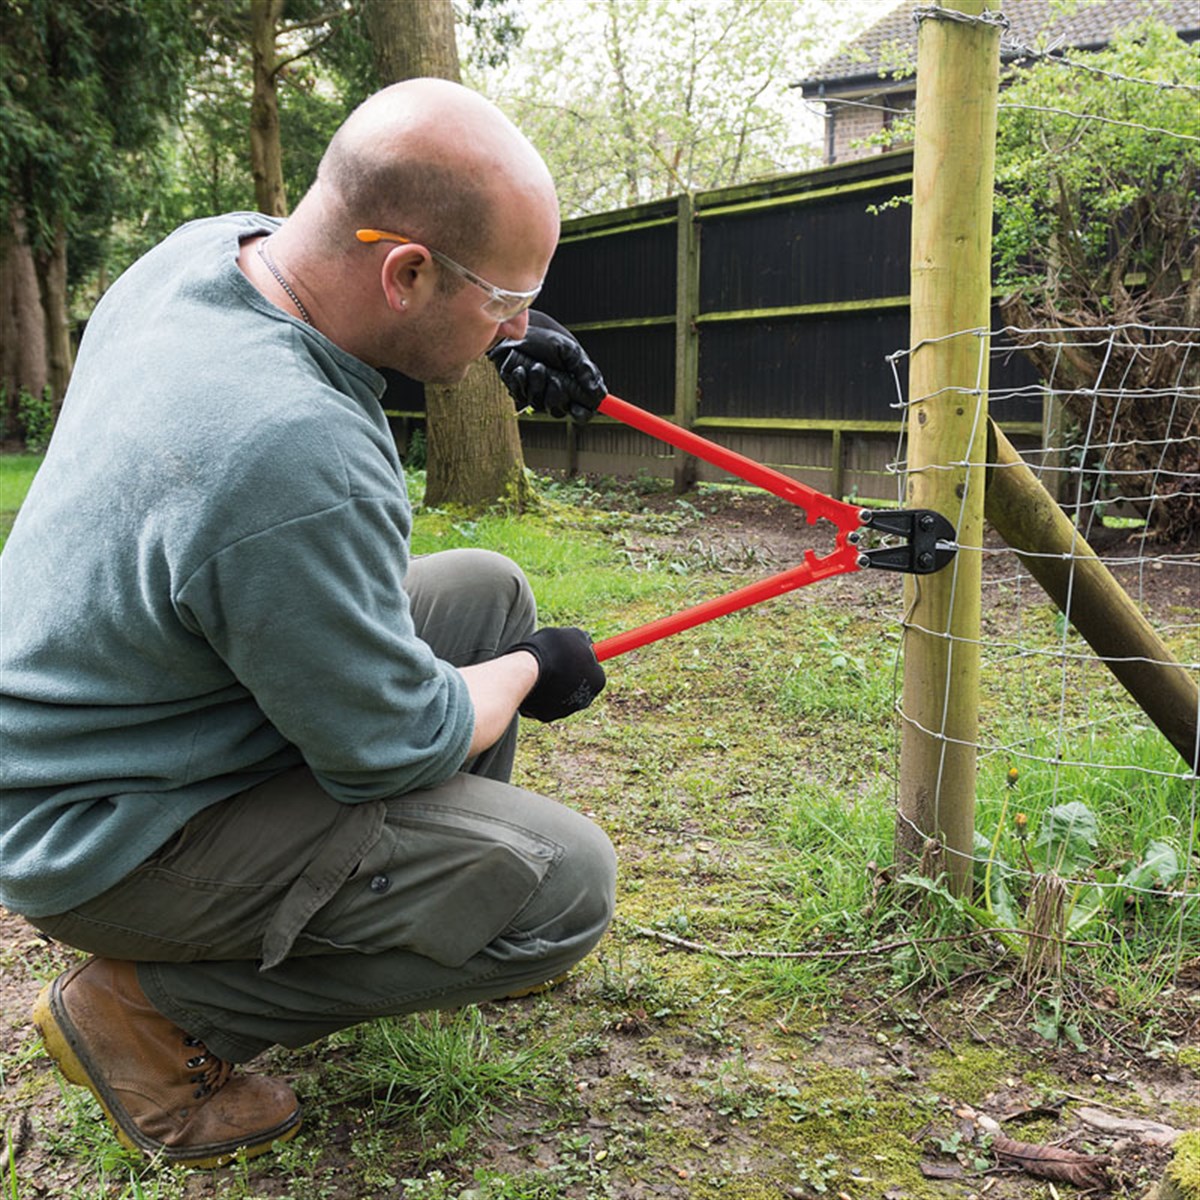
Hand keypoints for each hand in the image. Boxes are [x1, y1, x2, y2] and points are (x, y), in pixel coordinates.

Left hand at [488, 310, 606, 422]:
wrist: (518, 329)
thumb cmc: (546, 338)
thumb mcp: (570, 350)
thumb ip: (585, 372)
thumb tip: (599, 394)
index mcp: (573, 384)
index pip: (582, 409)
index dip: (582, 413)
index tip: (578, 410)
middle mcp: (555, 392)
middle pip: (559, 411)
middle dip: (556, 395)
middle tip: (555, 379)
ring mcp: (536, 392)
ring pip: (538, 404)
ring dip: (537, 384)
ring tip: (536, 365)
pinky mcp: (518, 389)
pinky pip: (520, 396)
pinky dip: (521, 381)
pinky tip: (521, 368)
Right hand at [509, 626, 605, 721]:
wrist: (528, 670)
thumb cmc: (553, 649)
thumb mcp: (572, 635)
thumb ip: (582, 640)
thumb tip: (586, 641)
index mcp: (598, 680)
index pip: (594, 671)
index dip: (582, 660)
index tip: (572, 654)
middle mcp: (586, 699)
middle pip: (578, 685)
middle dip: (567, 675)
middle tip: (554, 660)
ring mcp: (567, 710)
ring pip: (559, 695)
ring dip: (551, 684)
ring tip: (539, 668)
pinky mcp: (547, 716)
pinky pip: (543, 703)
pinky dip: (538, 693)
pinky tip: (531, 681)